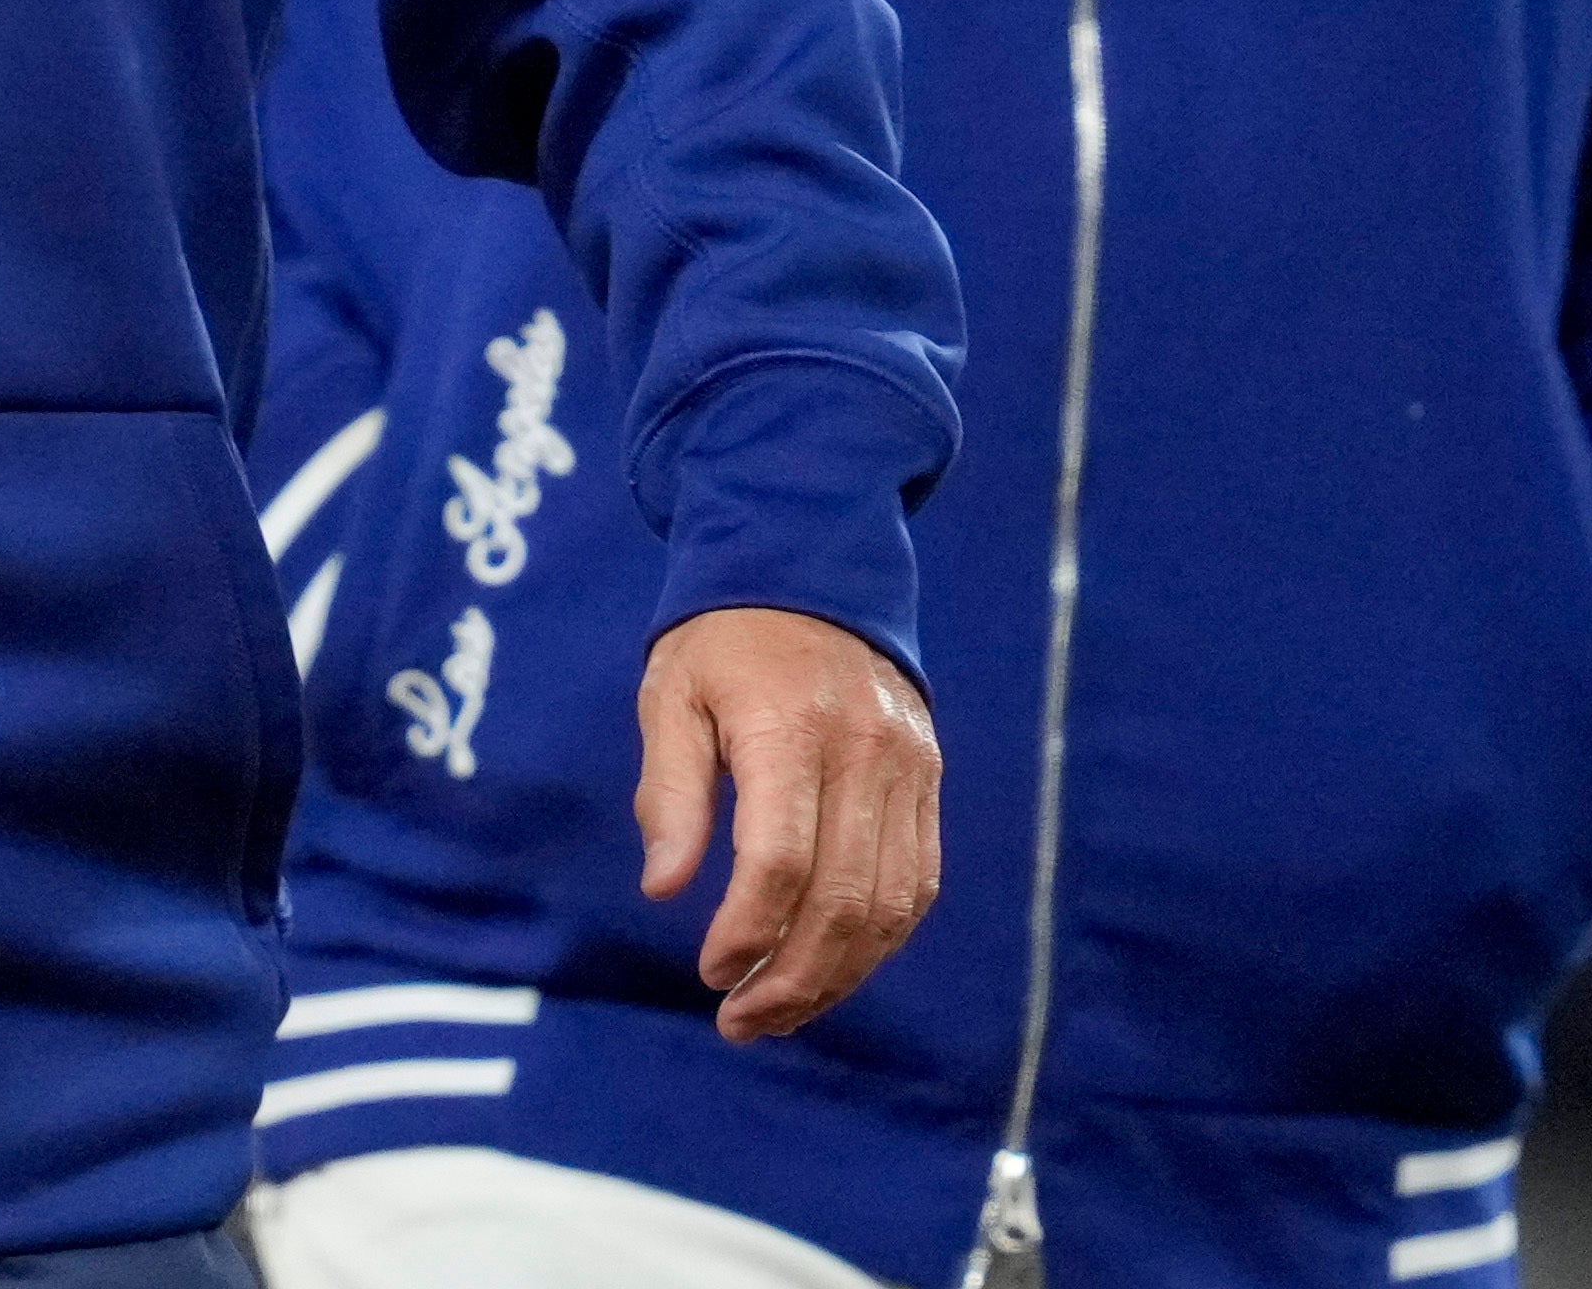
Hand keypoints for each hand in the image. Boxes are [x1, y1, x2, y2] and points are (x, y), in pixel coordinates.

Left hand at [634, 604, 941, 1041]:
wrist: (813, 570)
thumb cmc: (722, 641)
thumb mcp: (670, 695)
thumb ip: (669, 794)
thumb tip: (663, 891)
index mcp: (788, 725)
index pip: (781, 857)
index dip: (746, 929)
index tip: (709, 971)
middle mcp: (864, 751)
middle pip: (844, 897)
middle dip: (793, 977)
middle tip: (740, 1021)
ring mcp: (908, 769)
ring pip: (890, 905)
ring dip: (838, 976)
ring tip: (778, 1013)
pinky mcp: (928, 782)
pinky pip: (916, 882)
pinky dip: (877, 941)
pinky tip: (830, 970)